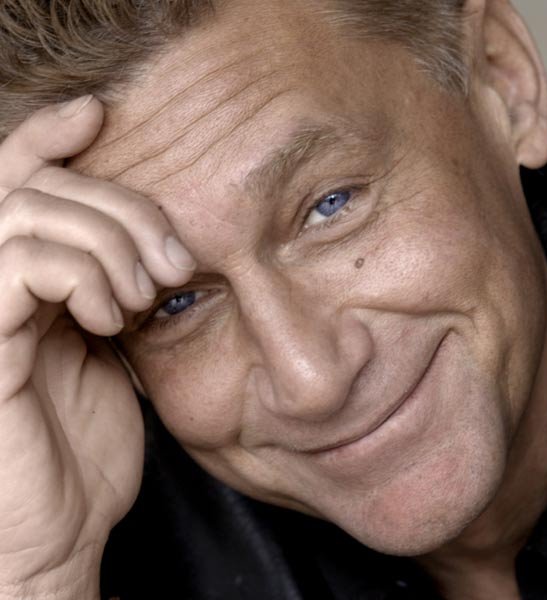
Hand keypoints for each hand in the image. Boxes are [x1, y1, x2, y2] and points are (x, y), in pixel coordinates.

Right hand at [0, 96, 194, 597]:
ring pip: (29, 213)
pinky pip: (19, 263)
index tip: (100, 113)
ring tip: (144, 295)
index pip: (22, 181)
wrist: (66, 526)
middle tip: (174, 262)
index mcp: (26, 283)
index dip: (53, 136)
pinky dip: (80, 274)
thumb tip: (143, 242)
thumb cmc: (90, 445)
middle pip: (41, 187)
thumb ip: (112, 289)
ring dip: (107, 242)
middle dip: (121, 207)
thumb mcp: (114, 354)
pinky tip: (110, 315)